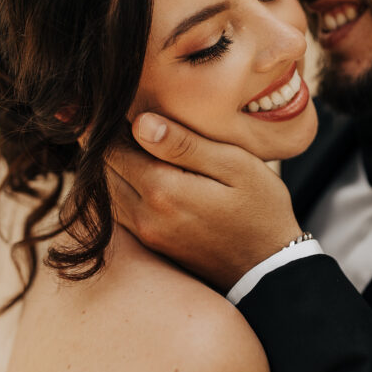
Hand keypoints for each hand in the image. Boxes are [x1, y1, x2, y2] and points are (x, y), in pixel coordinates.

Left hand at [107, 113, 302, 290]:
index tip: (115, 102)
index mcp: (162, 189)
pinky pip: (118, 209)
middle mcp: (144, 215)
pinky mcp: (151, 243)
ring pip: (106, 190)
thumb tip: (140, 122)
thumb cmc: (260, 209)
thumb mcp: (234, 165)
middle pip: (102, 169)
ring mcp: (145, 233)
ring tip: (128, 139)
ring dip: (111, 164)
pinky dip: (119, 185)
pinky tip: (139, 169)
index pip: (111, 147)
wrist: (269, 269)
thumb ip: (185, 144)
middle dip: (104, 141)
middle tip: (118, 116)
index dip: (107, 122)